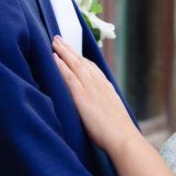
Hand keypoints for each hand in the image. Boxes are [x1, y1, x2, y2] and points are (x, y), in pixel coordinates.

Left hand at [52, 36, 135, 151]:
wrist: (122, 137)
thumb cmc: (118, 132)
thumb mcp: (113, 114)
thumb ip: (104, 106)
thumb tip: (99, 109)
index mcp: (106, 87)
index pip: (92, 68)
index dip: (81, 58)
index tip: (73, 51)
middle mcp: (99, 84)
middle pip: (82, 61)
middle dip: (70, 49)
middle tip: (59, 38)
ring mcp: (91, 88)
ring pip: (75, 64)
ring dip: (64, 51)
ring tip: (54, 41)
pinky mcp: (82, 96)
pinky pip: (69, 76)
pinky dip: (61, 64)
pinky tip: (53, 57)